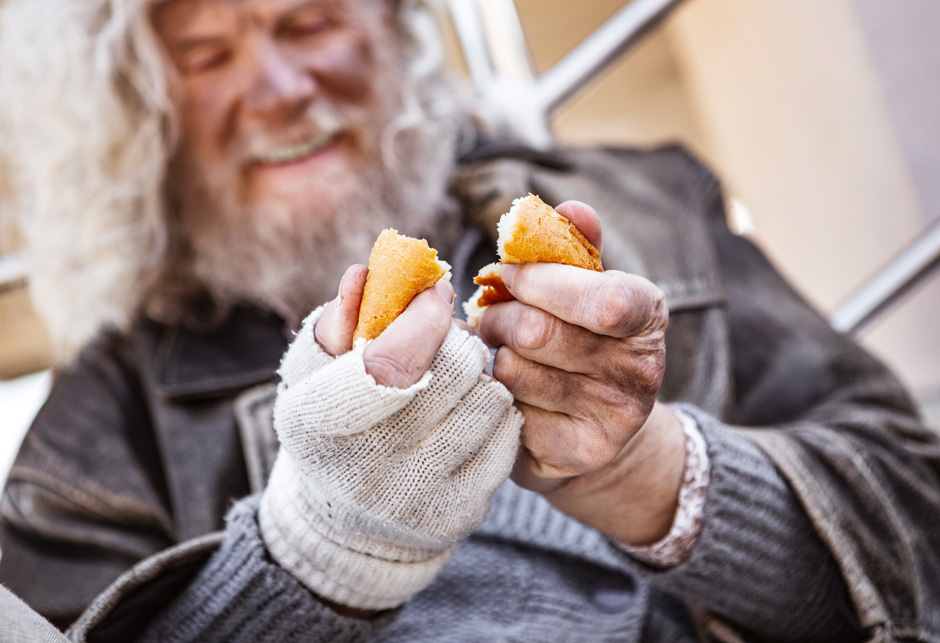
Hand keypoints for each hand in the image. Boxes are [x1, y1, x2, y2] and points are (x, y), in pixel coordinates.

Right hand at [260, 266, 522, 610]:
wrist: (348, 521)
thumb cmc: (331, 424)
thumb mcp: (314, 372)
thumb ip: (337, 320)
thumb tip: (363, 275)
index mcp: (319, 425)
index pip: (389, 365)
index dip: (422, 321)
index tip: (436, 293)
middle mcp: (367, 471)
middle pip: (451, 375)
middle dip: (457, 342)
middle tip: (448, 337)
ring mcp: (419, 498)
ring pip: (488, 400)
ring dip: (479, 376)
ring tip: (456, 377)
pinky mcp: (463, 512)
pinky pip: (508, 433)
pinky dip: (495, 411)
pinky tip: (468, 411)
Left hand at [477, 201, 685, 545]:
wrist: (600, 429)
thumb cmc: (584, 340)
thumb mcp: (587, 288)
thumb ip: (576, 247)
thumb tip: (570, 209)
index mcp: (647, 316)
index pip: (599, 298)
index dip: (540, 282)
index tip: (508, 274)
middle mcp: (641, 372)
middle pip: (538, 332)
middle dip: (498, 316)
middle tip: (490, 315)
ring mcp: (612, 419)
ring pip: (514, 370)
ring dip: (493, 355)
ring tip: (501, 351)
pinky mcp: (575, 454)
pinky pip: (507, 410)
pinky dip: (496, 395)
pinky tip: (509, 392)